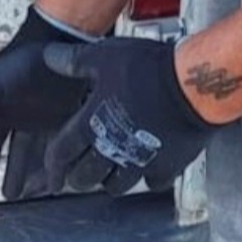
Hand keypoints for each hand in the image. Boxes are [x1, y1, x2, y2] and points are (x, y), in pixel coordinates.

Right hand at [0, 7, 92, 198]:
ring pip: (18, 154)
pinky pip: (48, 152)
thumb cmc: (18, 65)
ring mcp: (32, 122)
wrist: (58, 46)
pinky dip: (46, 169)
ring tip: (10, 195)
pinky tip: (45, 186)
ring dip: (13, 174)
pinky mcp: (56, 124)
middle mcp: (7, 117)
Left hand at [42, 37, 220, 192]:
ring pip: (117, 186)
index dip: (52, 168)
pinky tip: (148, 168)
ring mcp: (141, 162)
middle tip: (79, 176)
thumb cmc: (147, 68)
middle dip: (79, 178)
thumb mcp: (103, 57)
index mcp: (92, 126)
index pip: (61, 155)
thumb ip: (73, 61)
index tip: (51, 180)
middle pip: (86, 178)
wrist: (193, 84)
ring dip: (111, 180)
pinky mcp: (169, 166)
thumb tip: (48, 56)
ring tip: (111, 172)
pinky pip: (153, 183)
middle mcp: (113, 150)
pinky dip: (148, 178)